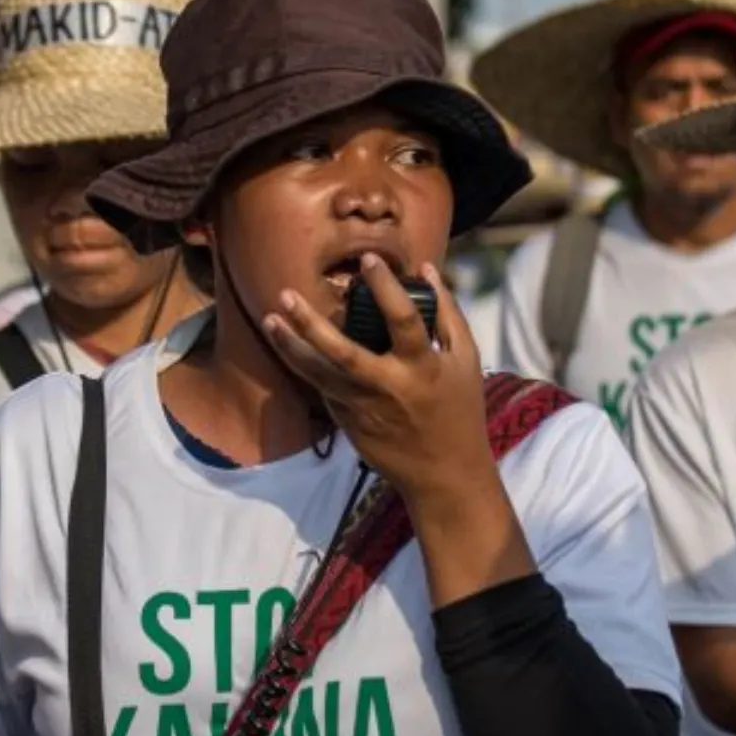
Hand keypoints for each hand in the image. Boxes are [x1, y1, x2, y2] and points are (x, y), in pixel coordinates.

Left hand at [262, 256, 492, 500]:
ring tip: (270, 320)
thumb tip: (427, 269)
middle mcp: (388, 387)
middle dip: (311, 324)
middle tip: (286, 295)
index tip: (366, 258)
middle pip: (342, 353)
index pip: (403, 319)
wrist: (444, 476)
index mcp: (422, 367)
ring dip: (290, 347)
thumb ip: (447, 313)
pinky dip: (308, 367)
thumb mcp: (465, 360)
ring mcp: (362, 408)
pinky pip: (325, 389)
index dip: (385, 286)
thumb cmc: (459, 411)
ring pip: (318, 375)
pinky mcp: (347, 424)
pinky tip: (292, 346)